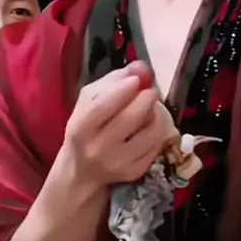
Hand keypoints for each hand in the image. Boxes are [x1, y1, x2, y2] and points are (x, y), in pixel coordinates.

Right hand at [61, 62, 170, 187]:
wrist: (81, 172)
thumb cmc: (86, 129)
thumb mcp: (88, 101)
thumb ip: (112, 81)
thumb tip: (140, 67)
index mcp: (81, 128)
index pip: (102, 107)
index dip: (121, 91)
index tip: (136, 79)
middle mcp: (98, 148)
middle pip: (130, 119)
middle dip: (145, 99)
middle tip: (150, 90)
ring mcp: (118, 163)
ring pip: (150, 133)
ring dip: (157, 114)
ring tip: (152, 107)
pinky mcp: (135, 172)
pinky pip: (156, 146)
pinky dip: (159, 131)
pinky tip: (151, 125)